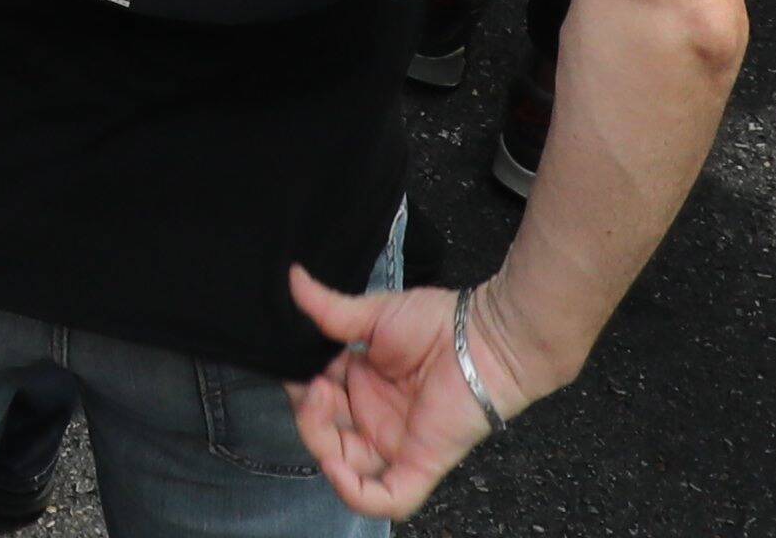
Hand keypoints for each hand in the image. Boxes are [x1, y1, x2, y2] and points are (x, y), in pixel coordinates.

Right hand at [285, 272, 518, 520]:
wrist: (483, 336)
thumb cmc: (437, 323)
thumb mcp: (373, 314)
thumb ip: (329, 308)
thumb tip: (292, 277)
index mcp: (364, 389)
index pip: (318, 404)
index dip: (301, 392)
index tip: (294, 365)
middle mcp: (375, 421)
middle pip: (326, 437)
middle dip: (309, 414)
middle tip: (313, 383)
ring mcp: (397, 446)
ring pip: (346, 468)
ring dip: (322, 443)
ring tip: (321, 401)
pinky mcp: (418, 465)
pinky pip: (384, 498)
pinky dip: (355, 492)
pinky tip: (334, 465)